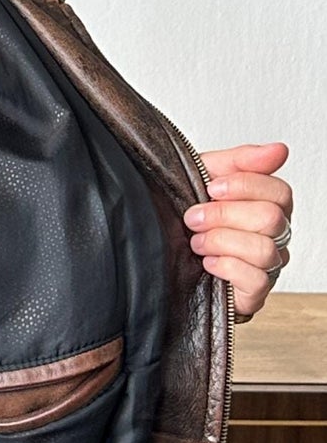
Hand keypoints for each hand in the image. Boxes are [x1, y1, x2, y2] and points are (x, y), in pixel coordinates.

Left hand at [183, 142, 292, 323]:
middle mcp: (275, 234)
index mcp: (269, 203)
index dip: (244, 186)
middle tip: (193, 217)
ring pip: (264, 250)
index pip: (279, 191)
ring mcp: (269, 264)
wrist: (163, 253)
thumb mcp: (205, 176)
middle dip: (223, 215)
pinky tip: (208, 262)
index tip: (210, 187)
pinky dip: (226, 267)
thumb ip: (240, 161)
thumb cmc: (189, 211)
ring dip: (221, 241)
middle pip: (271, 218)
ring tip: (196, 241)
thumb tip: (278, 150)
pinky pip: (257, 280)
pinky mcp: (255, 292)